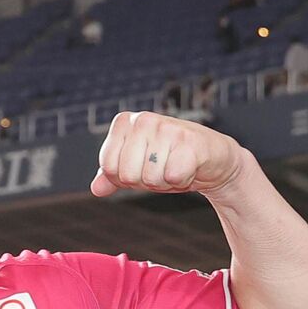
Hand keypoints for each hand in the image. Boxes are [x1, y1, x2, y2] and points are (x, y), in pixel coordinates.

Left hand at [90, 111, 245, 197]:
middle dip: (144, 181)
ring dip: (164, 182)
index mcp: (124, 122)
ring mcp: (166, 127)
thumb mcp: (135, 166)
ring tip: (175, 166)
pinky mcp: (189, 140)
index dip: (125, 177)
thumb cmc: (169, 160)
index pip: (108, 166)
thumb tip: (96, 188)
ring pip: (149, 178)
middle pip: (127, 175)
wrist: (212, 158)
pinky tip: (189, 167)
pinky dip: (182, 180)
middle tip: (161, 167)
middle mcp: (143, 119)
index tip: (142, 166)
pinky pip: (172, 176)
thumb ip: (112, 175)